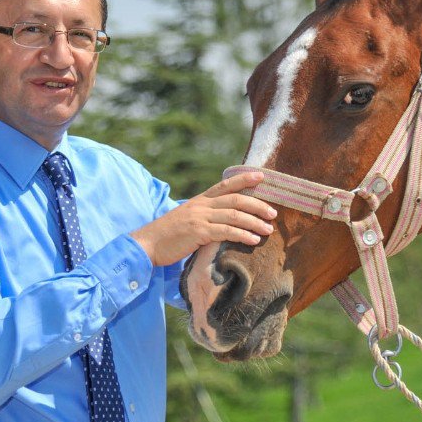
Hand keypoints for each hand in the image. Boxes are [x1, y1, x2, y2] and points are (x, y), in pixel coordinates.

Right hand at [130, 171, 276, 265]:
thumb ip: (205, 215)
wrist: (148, 244)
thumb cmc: (169, 235)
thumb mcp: (188, 218)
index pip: (226, 184)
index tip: (262, 177)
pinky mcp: (198, 232)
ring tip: (268, 229)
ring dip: (254, 222)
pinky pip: (226, 231)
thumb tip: (224, 220)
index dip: (245, 179)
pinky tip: (253, 240)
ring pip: (234, 215)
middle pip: (236, 199)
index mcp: (200, 200)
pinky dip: (242, 235)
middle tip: (273, 213)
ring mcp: (200, 218)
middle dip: (257, 205)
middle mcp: (202, 205)